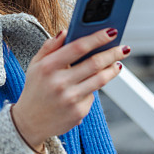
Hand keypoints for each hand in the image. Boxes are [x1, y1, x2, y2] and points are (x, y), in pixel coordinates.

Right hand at [11, 28, 129, 150]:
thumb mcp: (35, 65)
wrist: (29, 122)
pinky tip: (91, 85)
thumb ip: (49, 46)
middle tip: (123, 48)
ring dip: (113, 69)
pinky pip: (93, 95)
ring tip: (117, 63)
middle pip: (94, 63)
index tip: (111, 32)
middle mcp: (59, 83)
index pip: (78, 47)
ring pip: (100, 80)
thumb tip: (66, 31)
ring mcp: (70, 99)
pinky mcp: (78, 112)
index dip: (97, 38)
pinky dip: (95, 88)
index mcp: (48, 67)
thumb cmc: (35, 89)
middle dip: (113, 53)